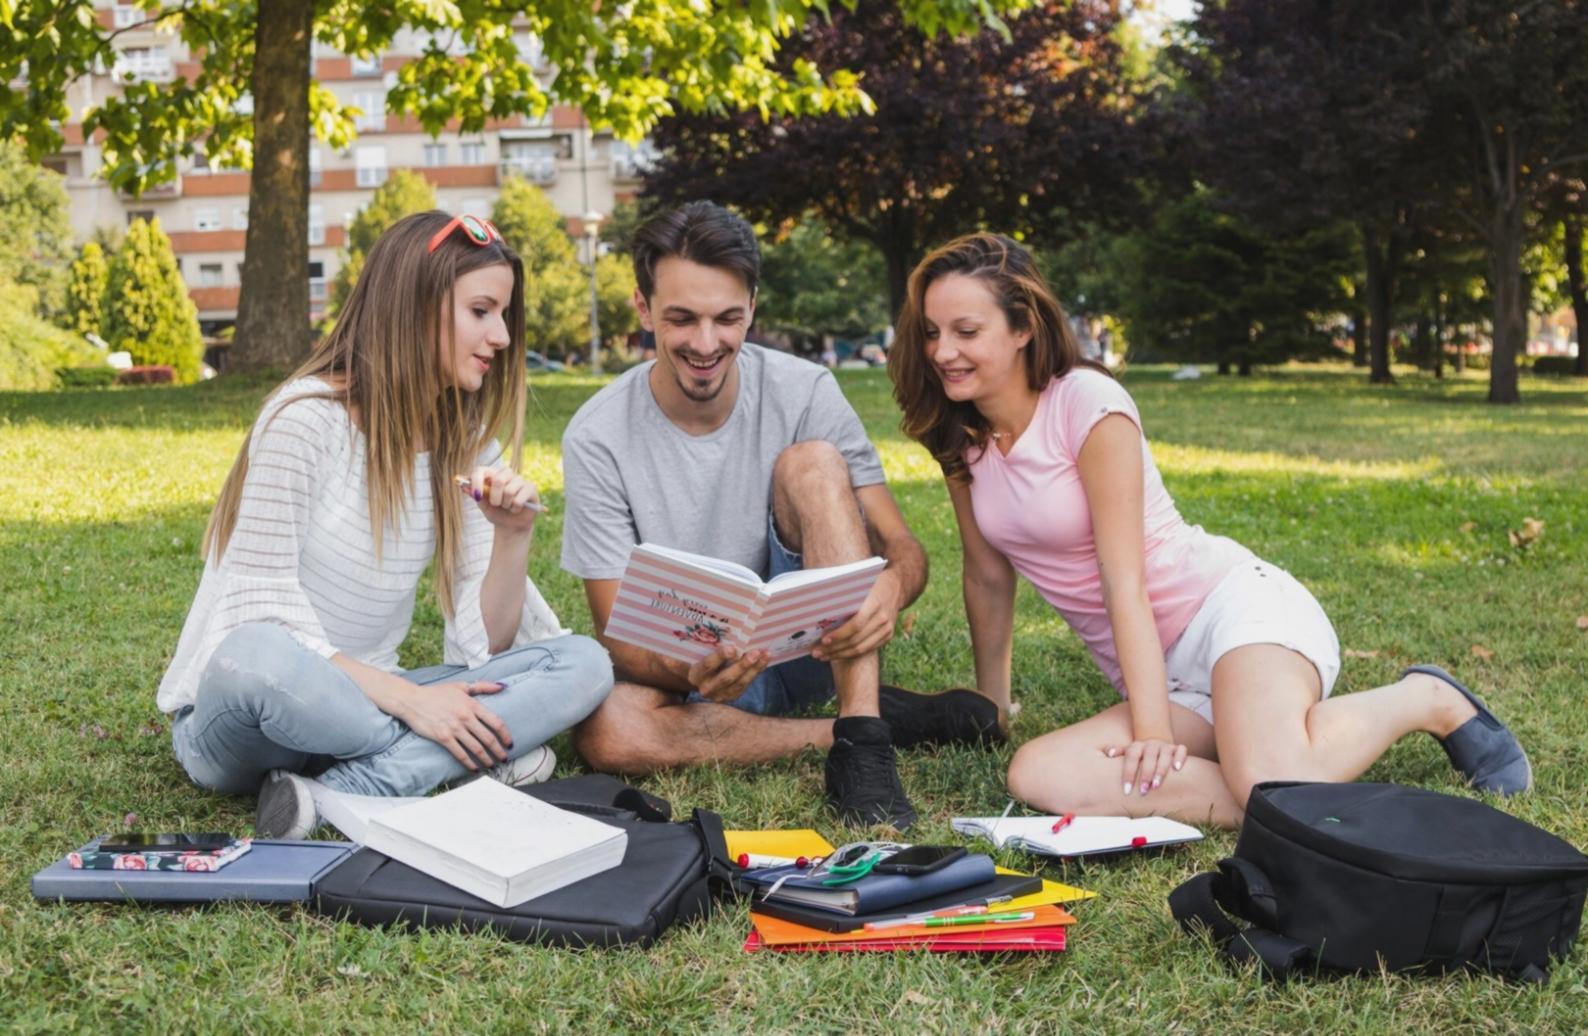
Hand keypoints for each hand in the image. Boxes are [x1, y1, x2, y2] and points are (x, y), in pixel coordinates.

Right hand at [398, 679, 513, 770]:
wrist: (412, 700)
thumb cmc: (437, 693)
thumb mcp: (461, 686)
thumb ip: (482, 686)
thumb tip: (501, 686)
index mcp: (472, 705)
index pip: (496, 722)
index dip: (505, 735)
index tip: (509, 743)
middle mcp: (466, 717)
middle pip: (488, 738)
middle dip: (498, 751)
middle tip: (504, 758)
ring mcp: (454, 728)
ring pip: (476, 748)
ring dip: (486, 759)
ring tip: (492, 765)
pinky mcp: (443, 738)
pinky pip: (460, 754)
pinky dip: (469, 763)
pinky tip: (474, 768)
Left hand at [465, 464, 540, 532]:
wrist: (511, 526)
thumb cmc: (496, 513)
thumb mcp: (483, 506)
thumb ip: (476, 495)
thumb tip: (463, 487)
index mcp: (492, 475)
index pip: (481, 470)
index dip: (477, 481)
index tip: (476, 495)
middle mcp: (506, 474)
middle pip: (498, 479)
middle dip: (495, 497)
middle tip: (496, 504)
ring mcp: (520, 480)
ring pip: (509, 490)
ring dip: (506, 504)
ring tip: (507, 507)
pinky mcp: (531, 488)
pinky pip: (519, 499)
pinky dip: (515, 508)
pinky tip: (516, 509)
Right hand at [687, 645, 770, 703]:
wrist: (700, 680)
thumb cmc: (700, 659)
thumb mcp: (699, 654)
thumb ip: (707, 646)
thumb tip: (721, 629)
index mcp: (696, 674)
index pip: (708, 665)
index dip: (720, 657)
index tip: (732, 648)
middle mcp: (707, 688)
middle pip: (726, 677)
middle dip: (742, 665)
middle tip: (755, 653)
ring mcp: (720, 695)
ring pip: (740, 683)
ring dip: (754, 668)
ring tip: (766, 654)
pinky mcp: (731, 697)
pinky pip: (746, 684)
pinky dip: (756, 671)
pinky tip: (764, 660)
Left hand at [812, 570, 900, 661]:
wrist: (895, 587)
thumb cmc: (869, 584)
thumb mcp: (858, 586)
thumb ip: (844, 598)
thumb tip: (817, 609)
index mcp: (874, 603)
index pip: (856, 625)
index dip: (839, 635)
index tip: (823, 640)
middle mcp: (882, 618)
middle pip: (856, 640)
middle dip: (834, 648)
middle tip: (816, 652)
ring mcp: (887, 629)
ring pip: (860, 649)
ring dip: (839, 655)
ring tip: (823, 656)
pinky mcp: (887, 636)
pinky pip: (867, 650)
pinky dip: (850, 654)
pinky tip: (836, 654)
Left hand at [1103, 737, 1187, 796]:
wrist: (1155, 742)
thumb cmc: (1138, 754)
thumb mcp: (1127, 753)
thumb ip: (1118, 752)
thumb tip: (1108, 753)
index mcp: (1137, 747)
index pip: (1131, 757)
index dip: (1128, 773)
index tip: (1126, 790)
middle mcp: (1151, 745)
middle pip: (1148, 756)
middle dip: (1145, 774)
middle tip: (1143, 791)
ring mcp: (1165, 746)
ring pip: (1164, 755)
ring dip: (1161, 770)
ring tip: (1156, 785)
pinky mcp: (1177, 748)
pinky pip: (1181, 749)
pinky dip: (1180, 757)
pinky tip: (1177, 768)